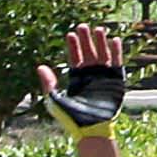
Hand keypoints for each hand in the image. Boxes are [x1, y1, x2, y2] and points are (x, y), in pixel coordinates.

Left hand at [39, 24, 125, 140]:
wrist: (91, 129)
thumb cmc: (71, 118)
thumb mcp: (55, 100)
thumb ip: (49, 83)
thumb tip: (40, 66)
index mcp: (77, 80)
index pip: (75, 59)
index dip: (73, 47)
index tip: (70, 34)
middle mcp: (90, 77)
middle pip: (88, 53)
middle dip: (86, 40)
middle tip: (83, 26)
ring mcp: (104, 78)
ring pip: (102, 55)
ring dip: (100, 42)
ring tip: (98, 29)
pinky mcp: (116, 82)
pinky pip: (117, 63)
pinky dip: (116, 52)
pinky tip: (114, 40)